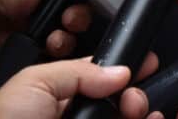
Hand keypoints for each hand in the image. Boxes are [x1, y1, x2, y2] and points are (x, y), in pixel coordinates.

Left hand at [0, 58, 130, 118]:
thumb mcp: (34, 82)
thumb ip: (77, 69)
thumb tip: (118, 71)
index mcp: (56, 99)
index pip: (99, 79)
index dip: (123, 69)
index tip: (144, 64)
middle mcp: (75, 118)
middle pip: (120, 100)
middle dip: (135, 92)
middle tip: (134, 95)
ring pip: (127, 117)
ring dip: (142, 109)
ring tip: (136, 109)